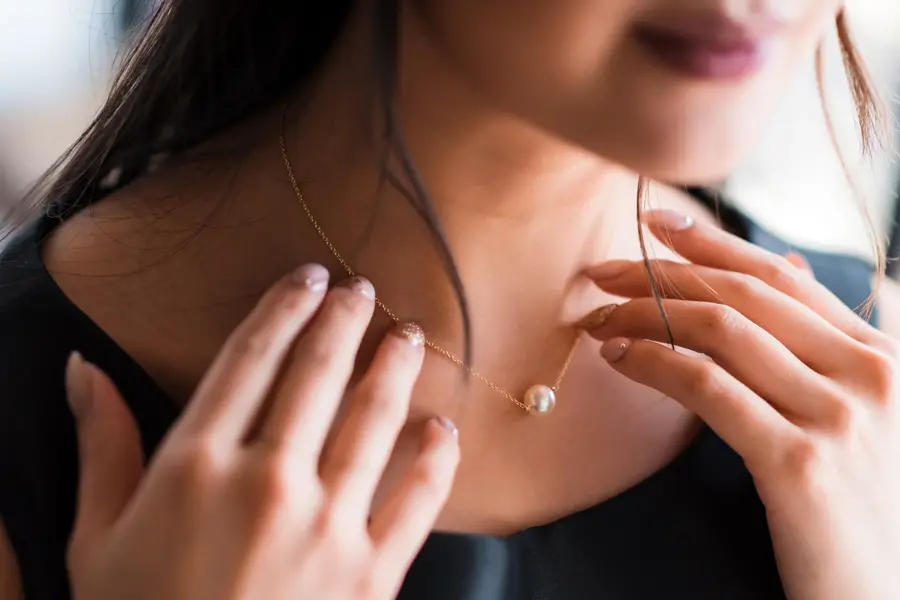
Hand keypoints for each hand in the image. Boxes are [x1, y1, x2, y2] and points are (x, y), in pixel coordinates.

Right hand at [64, 266, 458, 599]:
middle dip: (344, 322)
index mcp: (196, 465)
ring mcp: (327, 527)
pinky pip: (417, 501)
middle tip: (362, 290)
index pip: (249, 358)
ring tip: (407, 336)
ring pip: (374, 421)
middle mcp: (268, 482)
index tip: (308, 278)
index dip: (284, 308)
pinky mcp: (371, 574)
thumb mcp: (97, 540)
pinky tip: (443, 429)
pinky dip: (436, 459)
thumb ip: (101, 448)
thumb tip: (83, 368)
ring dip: (394, 369)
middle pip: (317, 375)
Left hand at [583, 210, 899, 599]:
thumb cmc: (865, 510)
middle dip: (663, 273)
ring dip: (646, 315)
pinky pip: (708, 387)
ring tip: (600, 319)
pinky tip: (620, 359)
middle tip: (604, 271)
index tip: (656, 224)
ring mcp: (837, 417)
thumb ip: (824, 346)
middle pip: (744, 295)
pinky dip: (654, 362)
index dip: (713, 244)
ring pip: (721, 331)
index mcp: (880, 357)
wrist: (888, 598)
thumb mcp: (863, 416)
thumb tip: (789, 267)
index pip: (782, 278)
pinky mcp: (799, 463)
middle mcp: (867, 374)